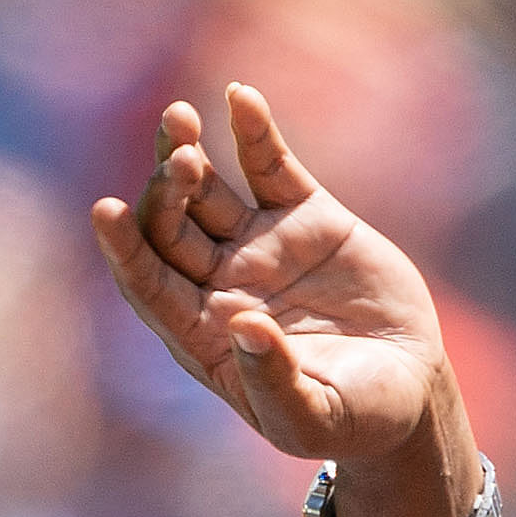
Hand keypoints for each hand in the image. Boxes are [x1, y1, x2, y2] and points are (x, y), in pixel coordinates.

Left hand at [93, 86, 456, 488]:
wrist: (409, 391)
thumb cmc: (352, 420)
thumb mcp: (313, 418)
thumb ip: (276, 383)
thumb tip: (244, 328)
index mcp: (205, 335)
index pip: (148, 285)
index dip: (125, 249)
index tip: (106, 210)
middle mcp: (220, 283)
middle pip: (169, 226)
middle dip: (165, 190)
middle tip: (180, 160)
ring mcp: (259, 245)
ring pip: (207, 190)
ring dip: (188, 151)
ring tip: (179, 117)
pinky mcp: (303, 217)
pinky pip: (269, 166)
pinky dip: (254, 132)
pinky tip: (241, 96)